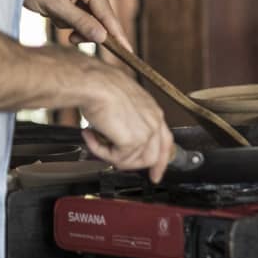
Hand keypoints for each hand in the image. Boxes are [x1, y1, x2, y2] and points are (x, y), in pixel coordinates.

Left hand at [24, 0, 130, 50]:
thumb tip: (103, 37)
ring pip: (85, 10)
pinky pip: (76, 4)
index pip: (106, 12)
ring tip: (53, 17)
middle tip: (71, 39)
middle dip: (84, 27)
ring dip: (71, 20)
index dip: (116, 32)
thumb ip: (81, 23)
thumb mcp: (55, 8)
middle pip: (97, 12)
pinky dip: (67, 13)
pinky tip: (52, 11)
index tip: (126, 49)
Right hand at [77, 61, 174, 182]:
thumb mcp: (123, 104)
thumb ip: (128, 121)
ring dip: (112, 156)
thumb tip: (119, 137)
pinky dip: (100, 151)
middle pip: (153, 157)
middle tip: (111, 158)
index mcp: (154, 112)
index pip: (165, 142)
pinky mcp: (133, 140)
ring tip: (97, 140)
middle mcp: (154, 121)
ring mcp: (146, 132)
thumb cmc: (102, 87)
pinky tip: (91, 135)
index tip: (156, 174)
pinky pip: (117, 159)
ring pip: (134, 162)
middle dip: (130, 163)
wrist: (94, 83)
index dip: (161, 161)